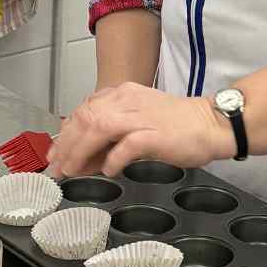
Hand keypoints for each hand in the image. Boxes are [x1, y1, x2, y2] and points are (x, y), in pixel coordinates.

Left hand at [46, 83, 234, 179]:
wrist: (211, 124)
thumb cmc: (177, 126)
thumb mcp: (138, 122)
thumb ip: (112, 135)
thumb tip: (86, 158)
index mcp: (122, 95)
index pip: (83, 110)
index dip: (65, 133)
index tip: (55, 153)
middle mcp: (127, 100)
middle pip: (85, 118)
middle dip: (66, 145)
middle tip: (57, 168)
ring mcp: (141, 115)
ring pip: (98, 128)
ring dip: (80, 152)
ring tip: (73, 171)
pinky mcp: (154, 133)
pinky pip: (126, 145)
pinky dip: (112, 159)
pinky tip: (109, 171)